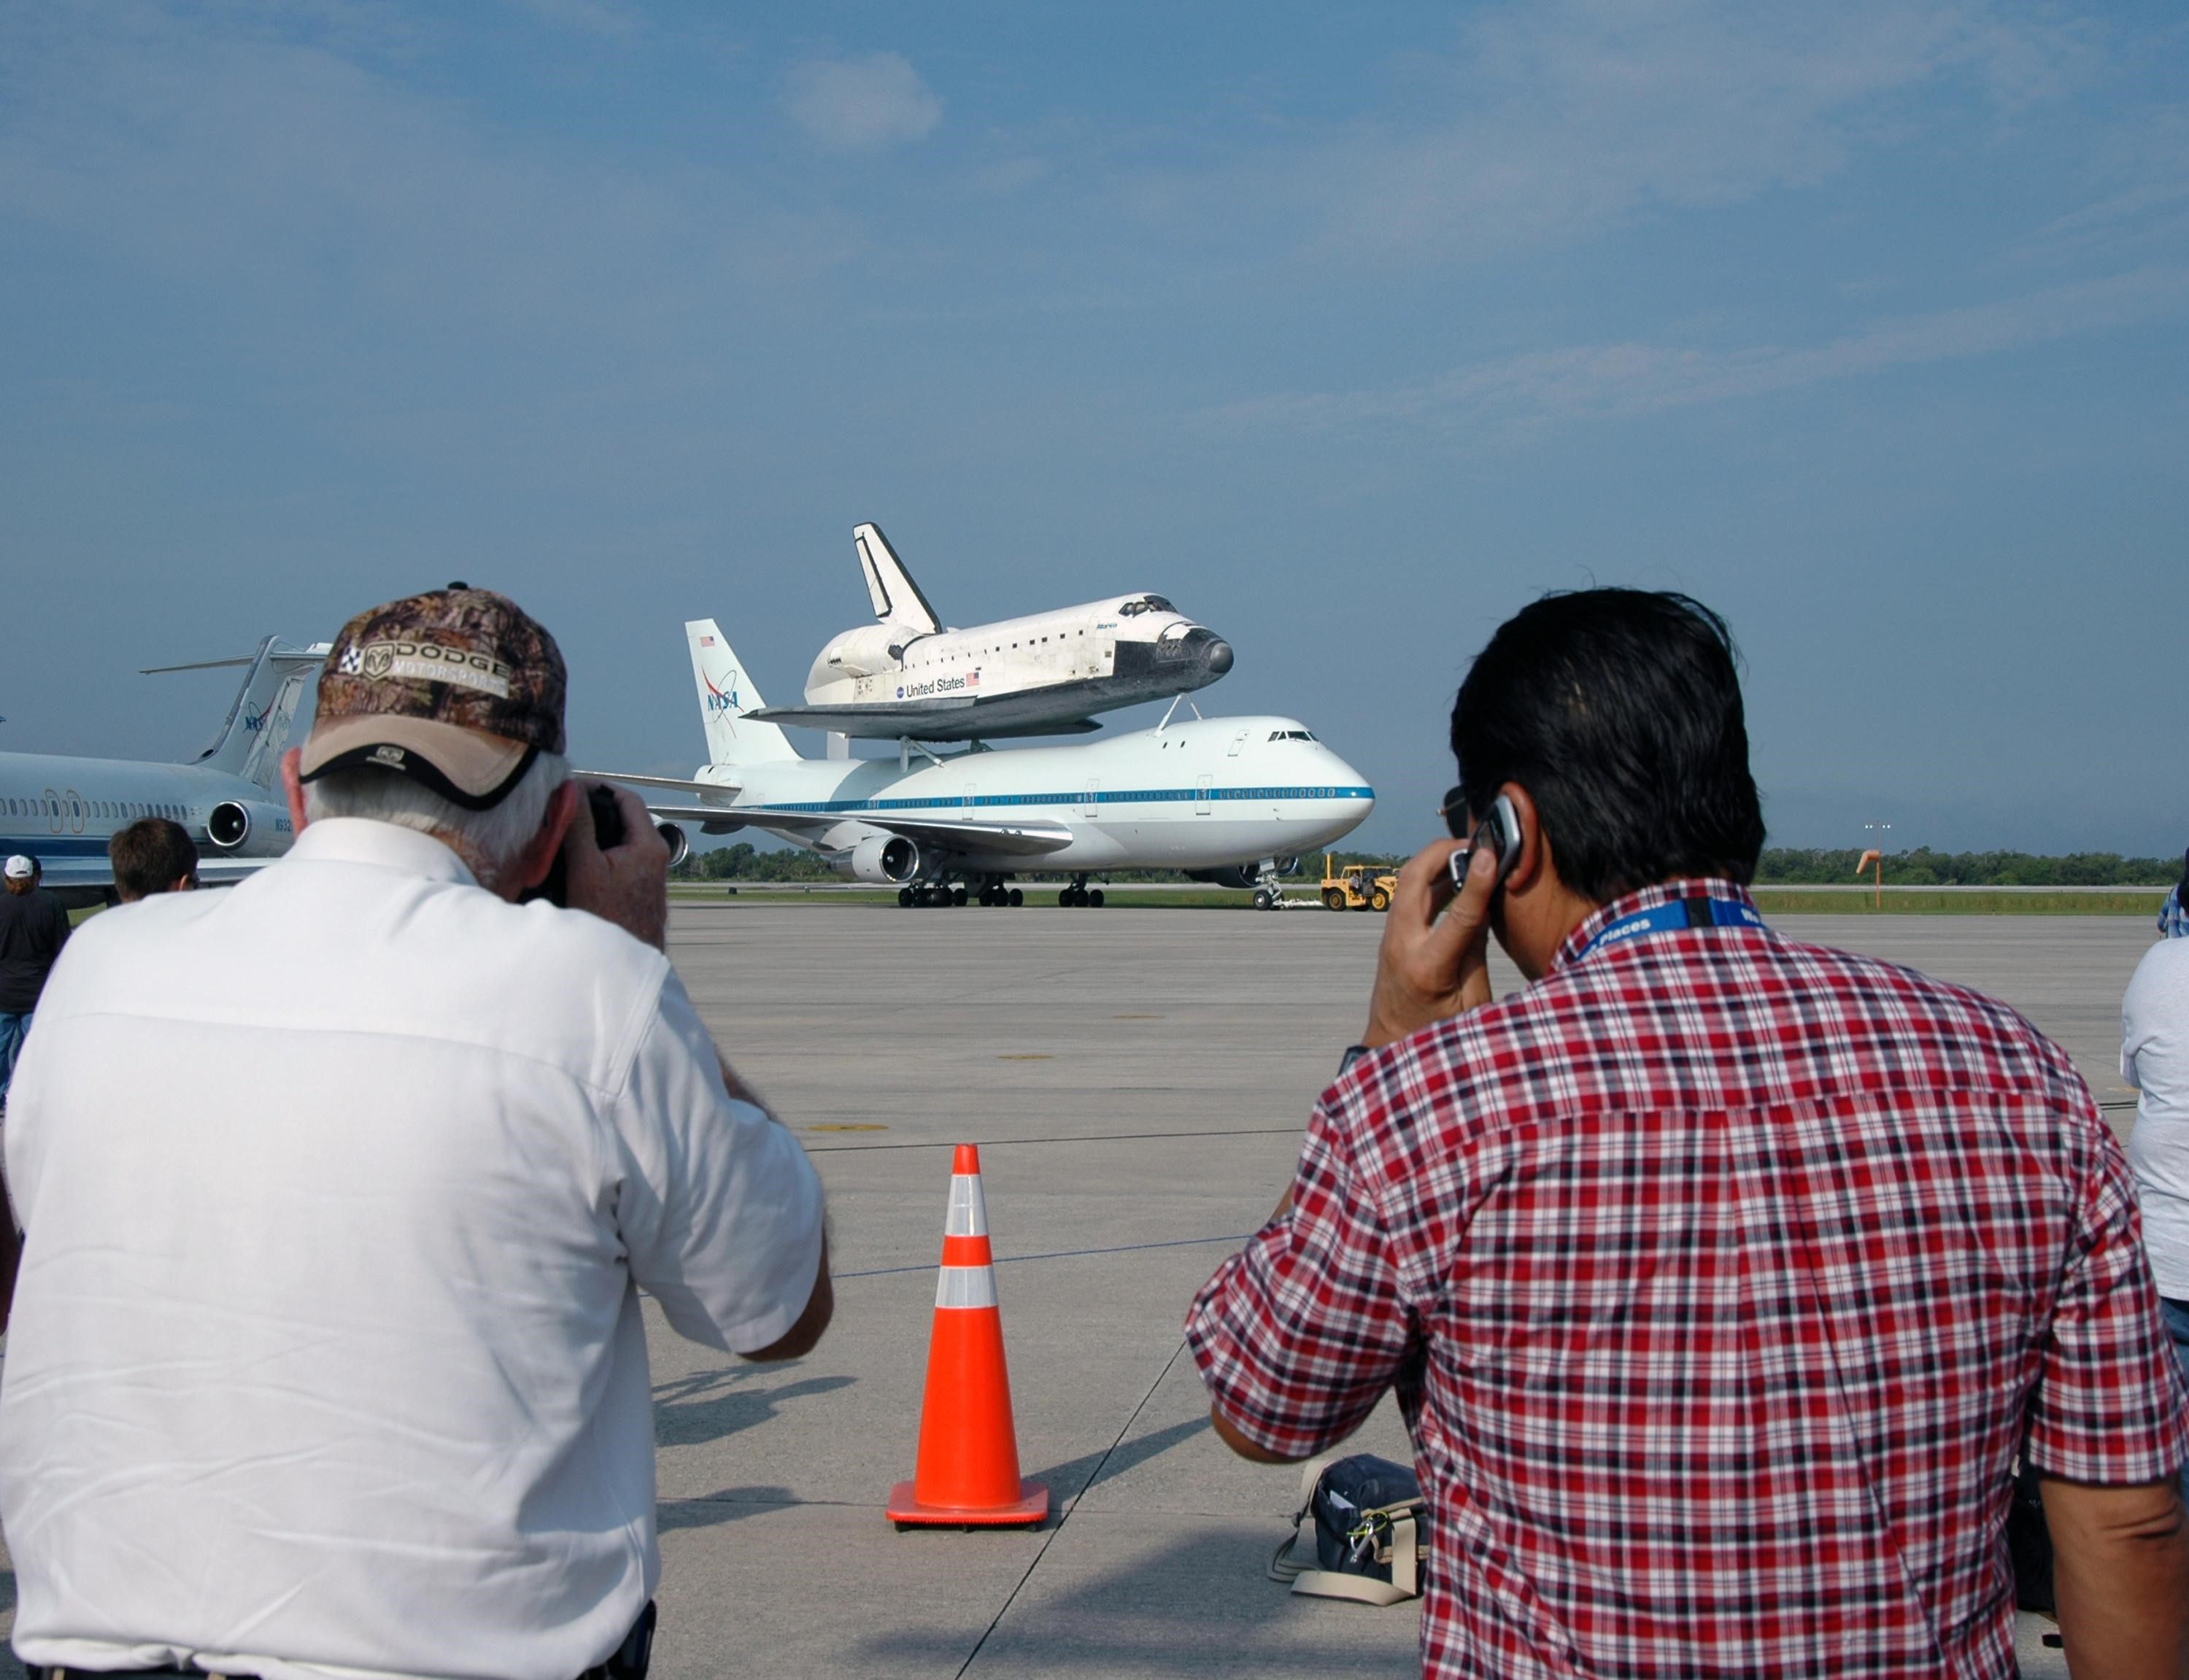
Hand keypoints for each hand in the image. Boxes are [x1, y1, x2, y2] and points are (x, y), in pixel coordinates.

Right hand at [563, 780, 669, 950]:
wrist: (622, 966)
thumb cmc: (608, 921)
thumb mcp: (585, 868)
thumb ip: (579, 826)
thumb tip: (571, 791)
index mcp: (649, 846)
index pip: (627, 799)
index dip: (599, 788)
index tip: (574, 786)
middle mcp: (656, 858)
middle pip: (624, 819)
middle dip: (595, 810)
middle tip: (567, 807)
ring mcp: (649, 875)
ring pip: (621, 841)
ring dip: (595, 833)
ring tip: (567, 831)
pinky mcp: (640, 890)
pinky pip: (620, 861)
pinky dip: (600, 854)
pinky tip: (577, 862)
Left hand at [1361, 839, 1497, 1048]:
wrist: (1392, 1046)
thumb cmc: (1437, 1033)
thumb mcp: (1472, 1001)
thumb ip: (1478, 952)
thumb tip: (1488, 905)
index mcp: (1428, 968)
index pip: (1459, 915)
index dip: (1478, 881)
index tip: (1492, 856)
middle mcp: (1402, 946)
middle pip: (1414, 878)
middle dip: (1443, 850)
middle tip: (1475, 842)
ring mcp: (1391, 938)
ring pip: (1406, 881)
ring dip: (1435, 861)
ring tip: (1468, 853)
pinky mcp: (1390, 935)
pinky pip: (1408, 895)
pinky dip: (1430, 879)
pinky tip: (1454, 877)